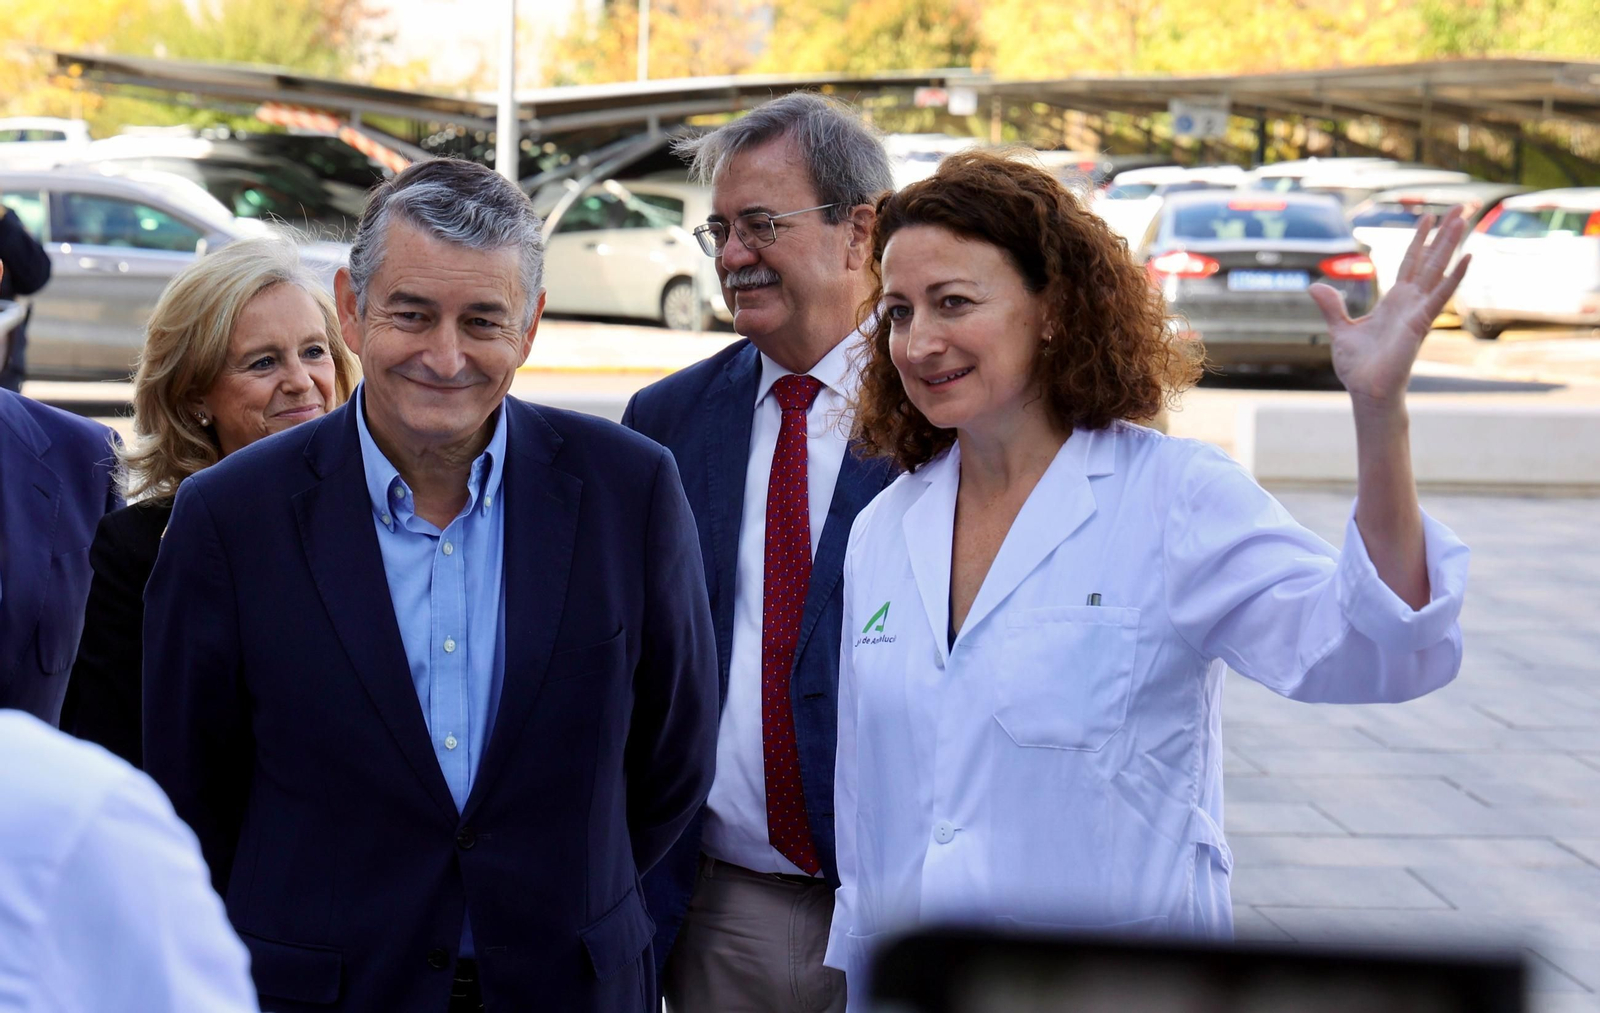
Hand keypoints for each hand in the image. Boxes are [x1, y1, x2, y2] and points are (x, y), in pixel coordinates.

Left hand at [1309, 207, 1471, 404]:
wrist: (1366, 390)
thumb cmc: (1358, 366)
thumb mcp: (1340, 329)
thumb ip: (1332, 307)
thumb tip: (1315, 286)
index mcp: (1395, 301)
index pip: (1410, 263)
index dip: (1419, 240)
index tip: (1429, 217)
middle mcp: (1411, 302)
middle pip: (1431, 259)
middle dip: (1445, 233)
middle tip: (1461, 206)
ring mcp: (1418, 310)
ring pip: (1438, 269)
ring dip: (1452, 244)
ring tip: (1465, 217)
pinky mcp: (1420, 323)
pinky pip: (1440, 296)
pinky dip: (1454, 277)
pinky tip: (1468, 257)